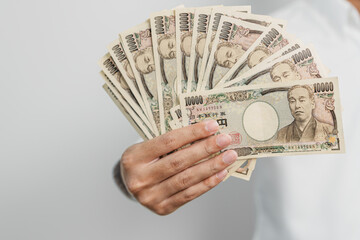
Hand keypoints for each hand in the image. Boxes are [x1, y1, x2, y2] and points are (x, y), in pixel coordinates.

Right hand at [120, 120, 237, 214]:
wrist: (130, 185)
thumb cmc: (143, 161)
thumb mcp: (148, 146)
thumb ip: (170, 142)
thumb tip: (205, 133)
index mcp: (133, 157)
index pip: (167, 141)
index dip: (192, 133)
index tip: (212, 126)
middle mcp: (139, 179)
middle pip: (179, 161)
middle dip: (205, 149)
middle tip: (225, 140)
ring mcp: (150, 196)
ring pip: (187, 179)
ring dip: (212, 166)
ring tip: (229, 156)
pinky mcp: (162, 208)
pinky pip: (189, 194)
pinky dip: (207, 183)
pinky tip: (221, 173)